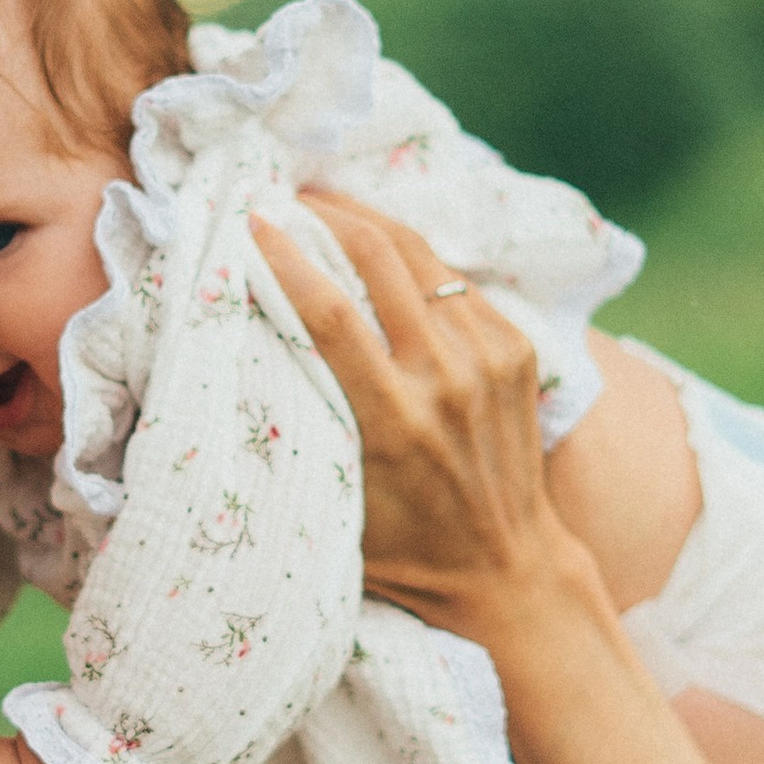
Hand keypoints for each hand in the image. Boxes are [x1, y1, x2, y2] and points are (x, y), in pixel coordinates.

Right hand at [247, 193, 601, 651]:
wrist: (510, 567)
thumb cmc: (404, 550)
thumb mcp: (337, 502)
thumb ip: (304, 430)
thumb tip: (246, 357)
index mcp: (395, 421)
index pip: (332, 314)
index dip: (287, 258)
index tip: (252, 221)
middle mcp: (447, 381)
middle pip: (382, 260)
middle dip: (330, 214)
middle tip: (291, 196)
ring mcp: (490, 362)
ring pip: (424, 259)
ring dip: (373, 225)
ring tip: (331, 208)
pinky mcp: (517, 353)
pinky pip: (457, 286)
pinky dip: (416, 265)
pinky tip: (386, 257)